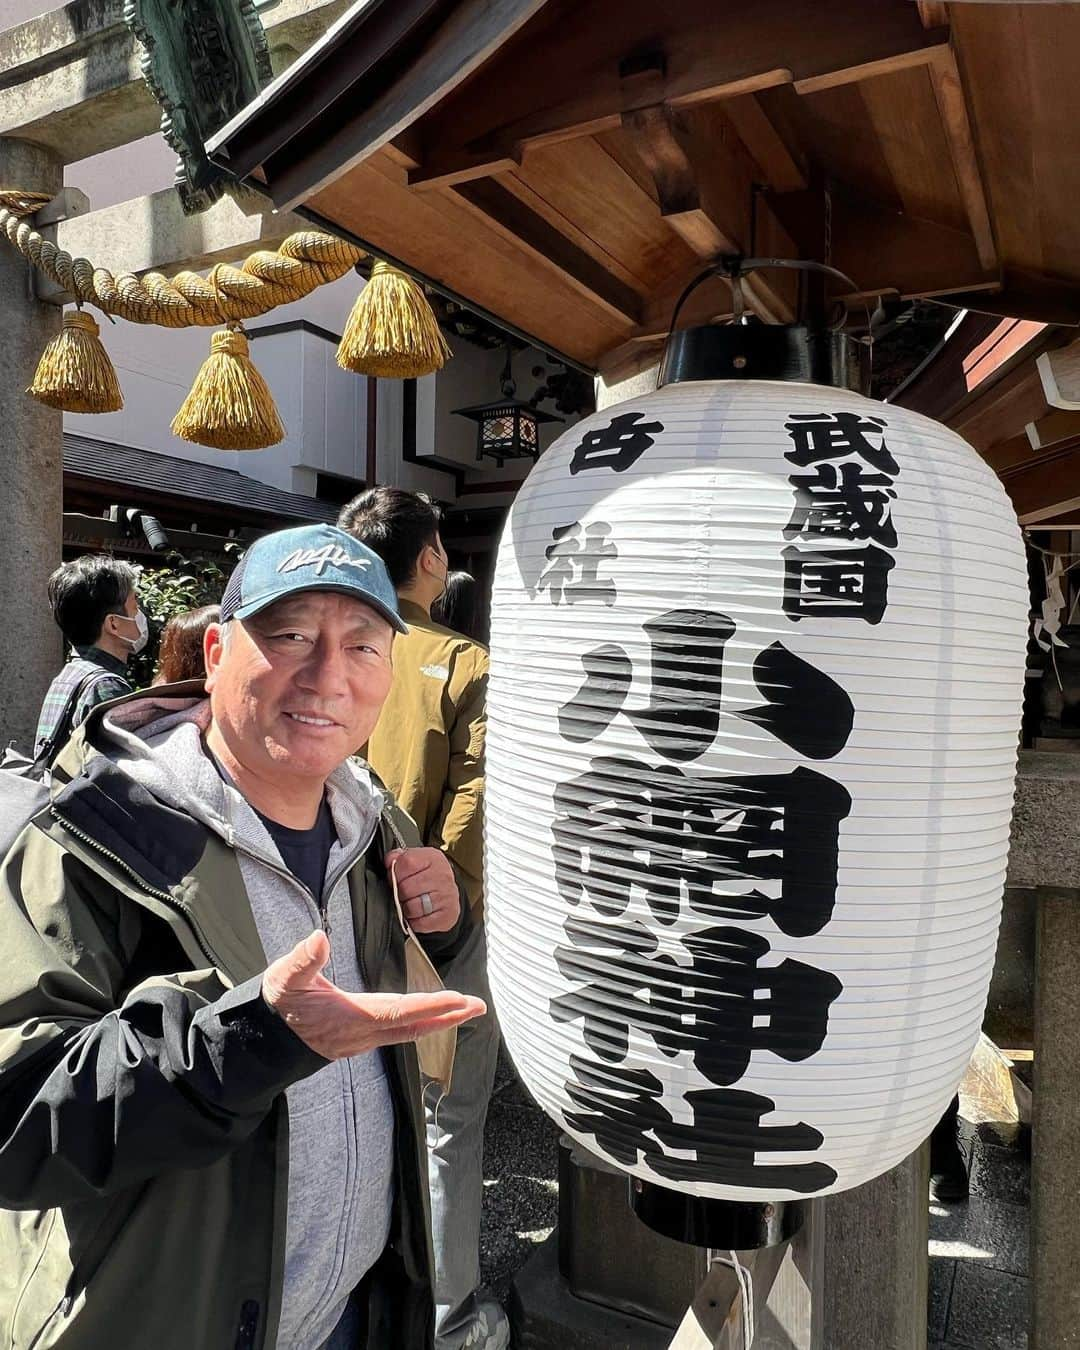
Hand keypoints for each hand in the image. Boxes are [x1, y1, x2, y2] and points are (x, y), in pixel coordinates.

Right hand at [262, 931, 484, 1059]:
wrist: (264, 1039)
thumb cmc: (277, 1004)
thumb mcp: (284, 978)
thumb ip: (303, 959)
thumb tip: (319, 938)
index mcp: (350, 1017)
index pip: (399, 1012)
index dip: (429, 1006)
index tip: (458, 999)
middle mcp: (362, 1033)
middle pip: (413, 1027)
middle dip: (447, 1016)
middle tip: (478, 1007)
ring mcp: (362, 1039)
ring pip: (408, 1032)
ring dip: (439, 1021)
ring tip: (465, 1010)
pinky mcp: (360, 1038)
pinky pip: (399, 1032)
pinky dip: (421, 1024)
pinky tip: (433, 1017)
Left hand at [385, 846, 461, 933]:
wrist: (447, 897)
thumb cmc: (427, 878)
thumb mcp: (415, 862)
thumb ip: (399, 859)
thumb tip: (390, 861)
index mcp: (434, 858)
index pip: (407, 862)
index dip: (396, 873)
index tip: (396, 877)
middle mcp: (444, 876)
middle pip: (407, 887)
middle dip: (400, 893)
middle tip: (404, 893)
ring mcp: (447, 896)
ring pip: (412, 907)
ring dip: (407, 908)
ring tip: (411, 903)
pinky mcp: (448, 915)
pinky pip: (420, 923)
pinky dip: (415, 922)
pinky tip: (419, 914)